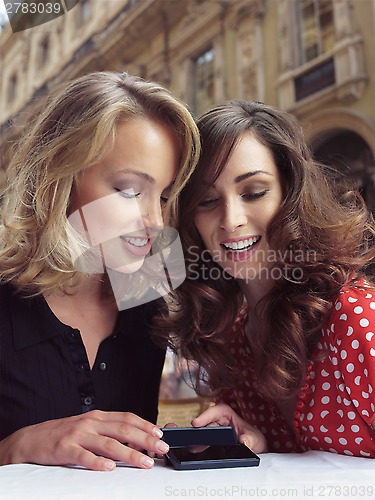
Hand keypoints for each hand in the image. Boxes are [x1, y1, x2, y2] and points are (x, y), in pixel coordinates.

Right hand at [0, 410, 169, 470]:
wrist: (33, 438)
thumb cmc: (64, 434)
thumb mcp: (89, 428)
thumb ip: (108, 432)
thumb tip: (135, 442)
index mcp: (98, 416)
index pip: (127, 418)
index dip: (145, 426)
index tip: (160, 434)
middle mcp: (90, 423)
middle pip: (123, 430)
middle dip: (145, 440)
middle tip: (161, 449)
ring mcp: (78, 434)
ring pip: (109, 443)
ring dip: (130, 454)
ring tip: (144, 462)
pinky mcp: (65, 448)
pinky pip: (84, 456)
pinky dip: (98, 462)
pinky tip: (109, 468)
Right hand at [191, 403, 267, 453]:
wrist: (255, 452)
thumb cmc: (253, 439)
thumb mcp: (255, 438)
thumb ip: (250, 439)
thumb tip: (244, 441)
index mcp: (228, 415)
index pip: (216, 411)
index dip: (206, 415)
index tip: (197, 422)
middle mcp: (219, 422)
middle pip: (207, 423)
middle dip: (201, 430)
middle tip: (195, 437)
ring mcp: (214, 432)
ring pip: (204, 433)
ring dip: (199, 440)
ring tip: (195, 447)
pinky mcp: (211, 442)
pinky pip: (204, 443)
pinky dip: (201, 446)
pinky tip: (198, 451)